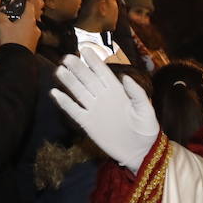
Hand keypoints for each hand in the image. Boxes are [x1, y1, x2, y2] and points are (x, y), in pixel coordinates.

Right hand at [0, 0, 40, 52]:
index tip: (16, 2)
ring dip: (10, 30)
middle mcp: (34, 28)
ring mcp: (33, 37)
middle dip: (12, 19)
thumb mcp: (2, 25)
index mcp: (29, 19)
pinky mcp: (30, 46)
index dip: (21, 2)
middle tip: (3, 21)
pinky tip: (2, 42)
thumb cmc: (12, 40)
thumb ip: (0, 16)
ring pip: (21, 30)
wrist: (16, 59)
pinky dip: (12, 38)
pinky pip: (21, 39)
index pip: (28, 5)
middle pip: (23, 19)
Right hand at [52, 48, 158, 171]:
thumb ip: (136, 93)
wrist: (140, 152)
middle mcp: (104, 97)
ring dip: (69, 81)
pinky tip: (55, 93)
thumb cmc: (146, 130)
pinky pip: (74, 111)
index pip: (103, 73)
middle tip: (67, 57)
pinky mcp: (88, 123)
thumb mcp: (146, 110)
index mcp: (118, 91)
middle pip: (88, 79)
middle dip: (78, 68)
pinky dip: (65, 103)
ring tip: (60, 70)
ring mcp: (95, 110)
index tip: (85, 50)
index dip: (94, 62)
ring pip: (79, 92)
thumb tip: (125, 77)